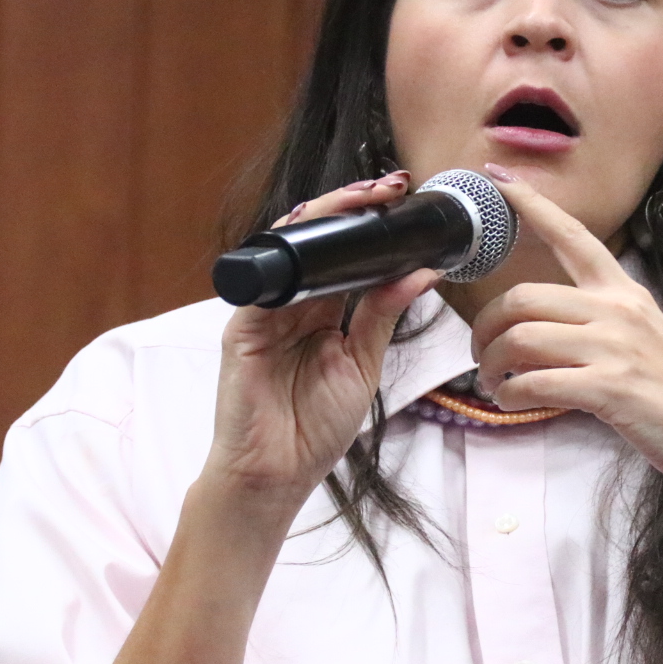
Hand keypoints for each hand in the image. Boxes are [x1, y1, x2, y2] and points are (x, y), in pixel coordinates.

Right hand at [205, 172, 437, 512]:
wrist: (275, 476)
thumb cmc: (314, 429)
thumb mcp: (361, 365)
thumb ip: (382, 316)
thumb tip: (420, 272)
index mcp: (319, 312)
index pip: (344, 256)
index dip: (370, 227)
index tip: (404, 201)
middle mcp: (290, 303)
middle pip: (318, 243)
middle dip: (352, 209)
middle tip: (390, 187)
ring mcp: (264, 311)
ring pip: (292, 249)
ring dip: (326, 218)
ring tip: (364, 198)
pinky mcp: (243, 326)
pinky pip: (266, 279)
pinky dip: (293, 254)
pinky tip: (319, 236)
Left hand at [472, 165, 662, 525]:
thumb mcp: (644, 338)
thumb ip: (601, 320)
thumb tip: (545, 324)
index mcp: (625, 292)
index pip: (574, 236)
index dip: (532, 206)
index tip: (498, 180)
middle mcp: (618, 311)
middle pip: (523, 297)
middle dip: (486, 327)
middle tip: (481, 355)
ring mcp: (614, 349)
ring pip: (521, 339)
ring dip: (492, 365)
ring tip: (493, 384)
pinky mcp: (609, 389)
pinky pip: (535, 382)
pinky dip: (510, 395)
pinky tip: (511, 403)